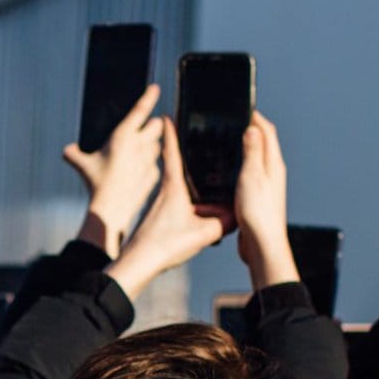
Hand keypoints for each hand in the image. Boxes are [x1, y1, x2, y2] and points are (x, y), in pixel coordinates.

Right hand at [64, 83, 162, 254]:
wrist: (112, 208)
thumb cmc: (96, 184)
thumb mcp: (82, 165)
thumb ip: (74, 154)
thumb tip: (68, 150)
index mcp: (123, 135)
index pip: (141, 109)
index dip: (149, 96)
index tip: (155, 87)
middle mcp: (140, 144)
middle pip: (157, 124)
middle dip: (153, 123)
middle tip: (144, 127)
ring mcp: (150, 159)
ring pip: (158, 143)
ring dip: (152, 143)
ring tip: (139, 150)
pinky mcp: (155, 173)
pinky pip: (156, 163)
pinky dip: (149, 163)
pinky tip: (138, 170)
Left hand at [104, 115, 226, 299]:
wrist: (138, 263)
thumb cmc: (165, 244)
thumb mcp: (203, 233)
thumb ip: (224, 223)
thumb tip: (240, 216)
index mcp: (173, 187)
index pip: (172, 151)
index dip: (172, 132)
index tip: (169, 115)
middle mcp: (164, 193)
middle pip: (178, 168)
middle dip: (187, 156)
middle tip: (197, 143)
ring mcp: (160, 207)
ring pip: (180, 190)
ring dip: (190, 185)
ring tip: (207, 182)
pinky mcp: (158, 221)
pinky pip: (178, 206)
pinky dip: (189, 206)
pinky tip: (198, 215)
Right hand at [234, 113, 297, 289]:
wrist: (263, 244)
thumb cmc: (259, 213)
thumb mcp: (251, 177)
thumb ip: (252, 152)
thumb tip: (253, 128)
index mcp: (273, 164)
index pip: (267, 132)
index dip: (256, 117)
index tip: (243, 107)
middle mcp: (273, 173)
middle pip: (263, 143)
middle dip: (250, 129)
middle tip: (234, 121)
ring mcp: (266, 185)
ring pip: (256, 159)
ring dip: (245, 148)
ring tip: (229, 142)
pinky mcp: (258, 197)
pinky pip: (250, 174)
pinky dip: (241, 166)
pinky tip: (228, 172)